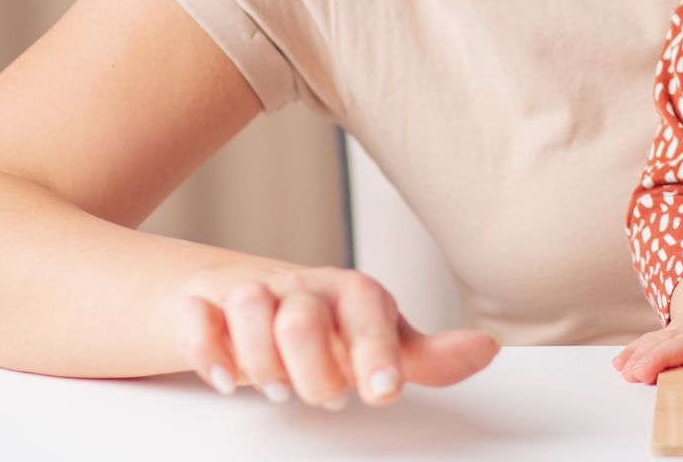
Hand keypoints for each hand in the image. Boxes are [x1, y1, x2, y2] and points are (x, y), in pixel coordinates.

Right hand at [173, 264, 497, 406]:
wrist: (255, 296)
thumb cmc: (327, 326)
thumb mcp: (381, 341)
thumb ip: (429, 356)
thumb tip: (486, 349)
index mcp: (353, 296)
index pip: (368, 316)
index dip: (375, 356)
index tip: (381, 392)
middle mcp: (304, 288)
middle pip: (302, 319)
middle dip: (310, 369)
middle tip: (319, 394)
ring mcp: (253, 292)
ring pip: (248, 307)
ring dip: (258, 358)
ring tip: (274, 385)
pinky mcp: (205, 303)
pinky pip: (196, 316)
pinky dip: (205, 347)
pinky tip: (223, 377)